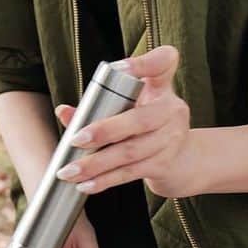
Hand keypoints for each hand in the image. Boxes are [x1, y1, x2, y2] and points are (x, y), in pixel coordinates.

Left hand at [53, 46, 204, 198]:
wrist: (184, 159)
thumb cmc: (146, 124)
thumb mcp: (131, 106)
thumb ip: (98, 103)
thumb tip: (63, 111)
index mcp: (162, 85)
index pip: (162, 62)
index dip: (143, 64)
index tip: (119, 68)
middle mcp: (172, 109)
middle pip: (139, 120)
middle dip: (104, 131)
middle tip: (75, 140)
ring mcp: (172, 139)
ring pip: (130, 152)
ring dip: (96, 164)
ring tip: (68, 171)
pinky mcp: (166, 164)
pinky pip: (131, 172)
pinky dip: (106, 180)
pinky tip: (86, 185)